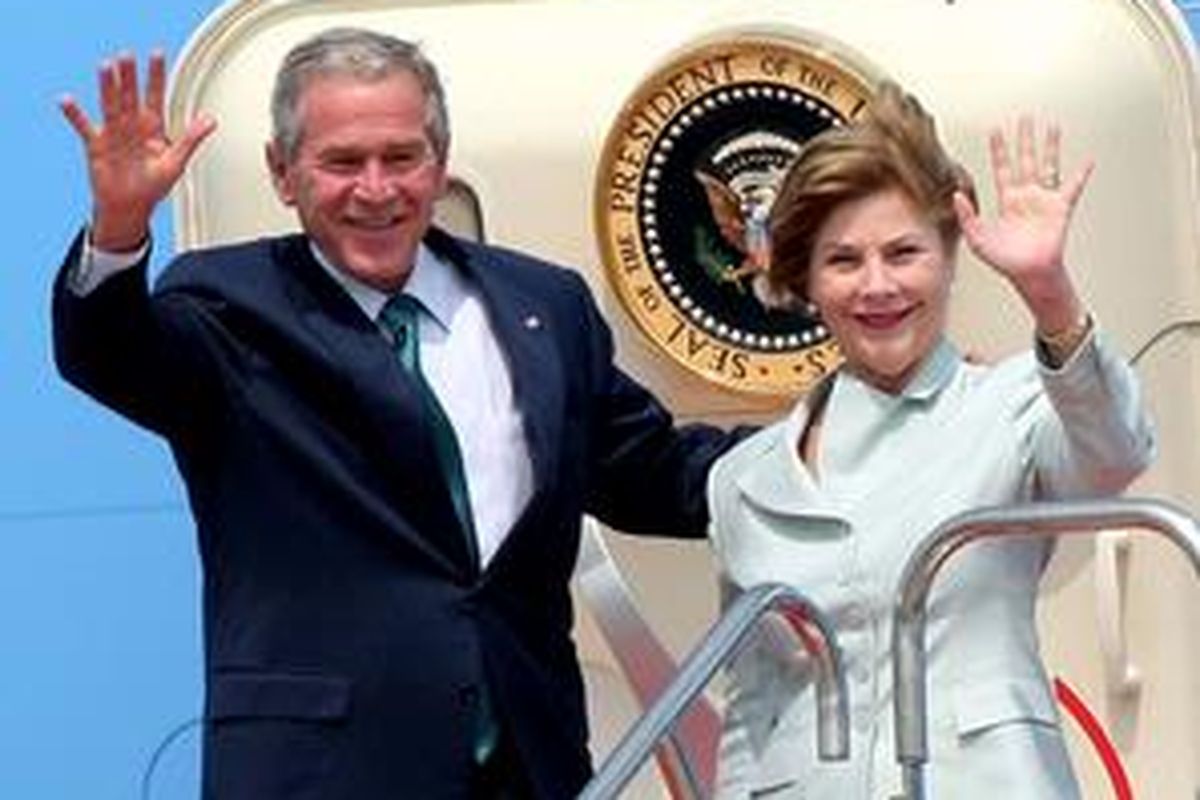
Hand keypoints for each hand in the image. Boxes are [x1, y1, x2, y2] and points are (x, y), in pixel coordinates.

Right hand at [59, 50, 215, 250]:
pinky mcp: (96, 144)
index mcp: (153, 127)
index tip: (157, 53)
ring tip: (105, 66)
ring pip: (110, 104)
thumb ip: (191, 139)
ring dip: (108, 86)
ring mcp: (114, 132)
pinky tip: (67, 100)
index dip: (156, 75)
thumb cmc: (154, 185)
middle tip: (128, 55)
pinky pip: (84, 127)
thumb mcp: (176, 162)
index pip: (155, 95)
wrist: (131, 206)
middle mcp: (132, 125)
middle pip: (130, 95)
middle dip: (130, 76)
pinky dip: (75, 115)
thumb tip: (211, 120)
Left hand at [954, 117, 1090, 330]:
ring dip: (1050, 147)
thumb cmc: (1004, 261)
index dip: (998, 149)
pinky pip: (1073, 188)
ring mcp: (1044, 200)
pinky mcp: (1060, 209)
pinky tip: (1088, 161)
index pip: (1002, 168)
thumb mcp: (977, 238)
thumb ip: (966, 216)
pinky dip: (1081, 175)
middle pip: (1025, 160)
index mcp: (1007, 201)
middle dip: (1024, 139)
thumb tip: (956, 195)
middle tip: (1024, 117)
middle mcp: (1026, 196)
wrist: (1028, 273)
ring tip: (1052, 126)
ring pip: (1048, 166)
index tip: (995, 129)